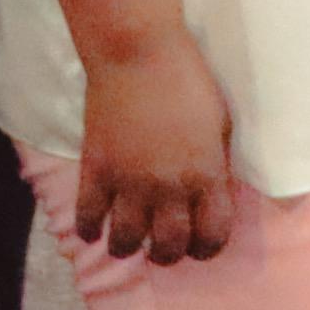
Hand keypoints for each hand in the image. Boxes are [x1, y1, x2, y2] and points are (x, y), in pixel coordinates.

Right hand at [69, 37, 245, 263]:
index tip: (200, 249)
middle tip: (162, 250)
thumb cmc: (188, 81)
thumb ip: (216, 164)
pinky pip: (88, 216)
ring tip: (127, 244)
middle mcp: (169, 188)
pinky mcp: (96, 170)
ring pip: (126, 239)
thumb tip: (211, 193)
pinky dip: (88, 230)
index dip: (208, 249)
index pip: (213, 234)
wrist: (138, 54)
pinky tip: (92, 232)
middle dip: (167, 255)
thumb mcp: (221, 124)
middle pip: (169, 245)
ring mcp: (129, 182)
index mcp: (207, 175)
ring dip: (127, 248)